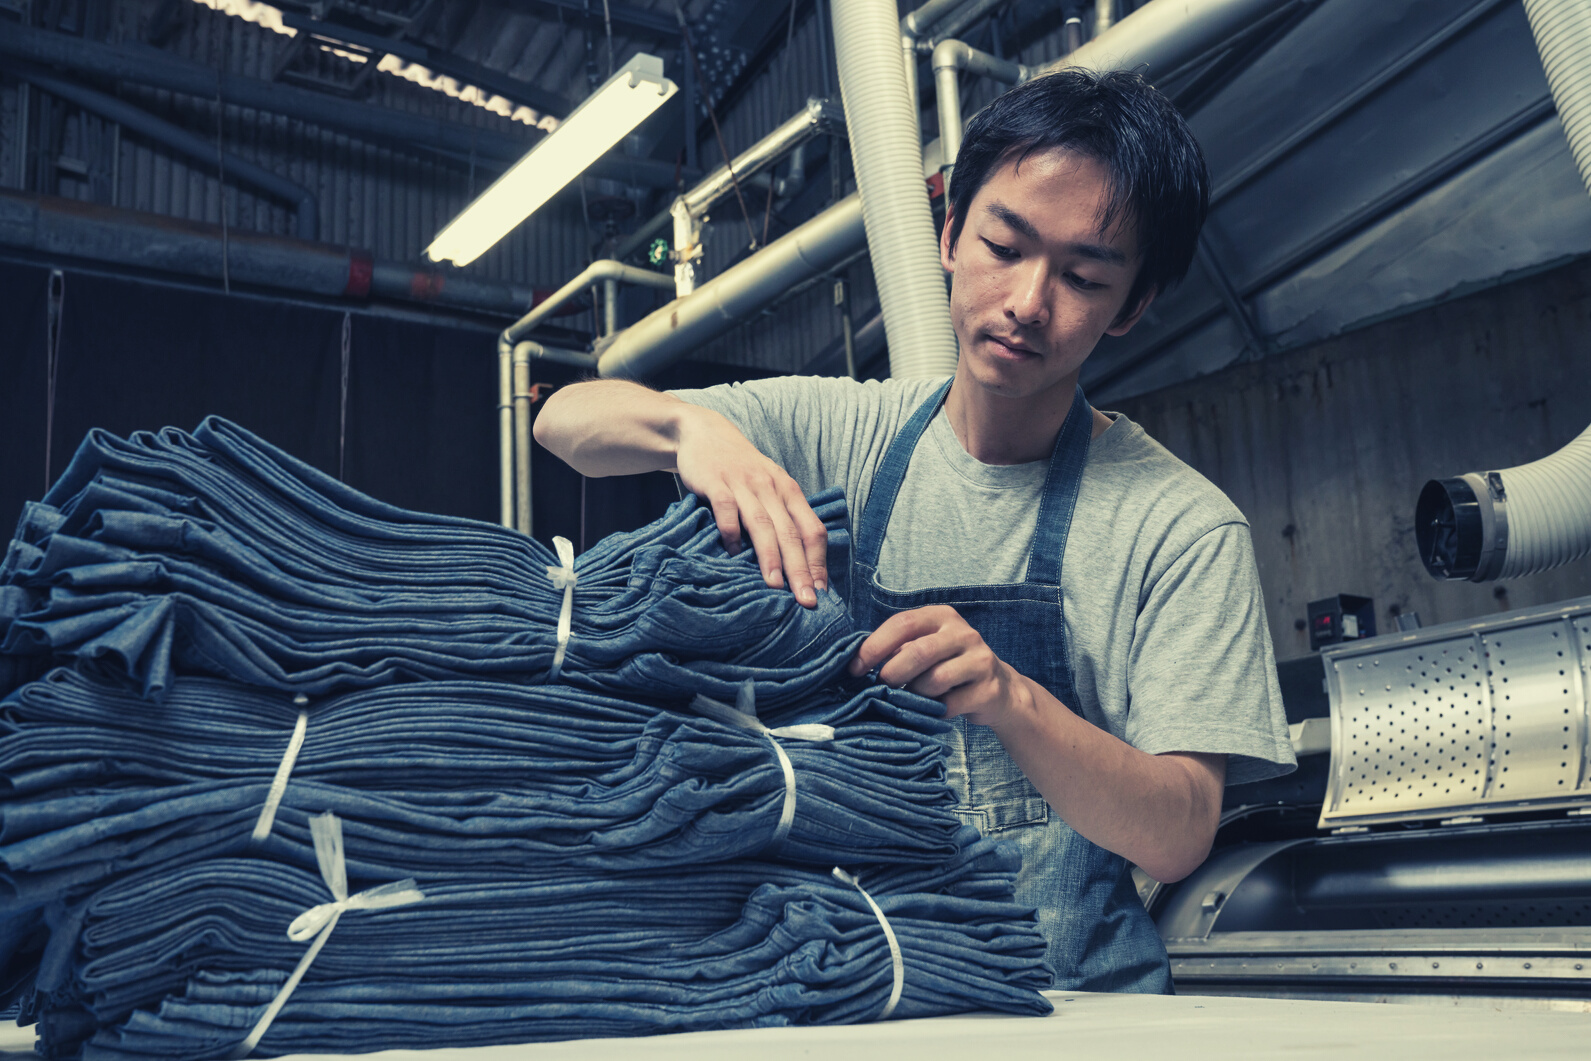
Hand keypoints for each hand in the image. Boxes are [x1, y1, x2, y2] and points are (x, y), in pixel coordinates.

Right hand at [673, 406, 827, 607]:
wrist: (705, 433)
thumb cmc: (742, 469)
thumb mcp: (769, 486)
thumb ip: (782, 516)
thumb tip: (797, 564)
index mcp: (789, 491)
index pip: (812, 529)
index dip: (818, 561)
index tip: (821, 591)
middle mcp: (771, 487)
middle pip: (791, 533)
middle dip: (801, 569)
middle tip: (807, 600)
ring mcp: (744, 484)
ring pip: (763, 525)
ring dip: (771, 557)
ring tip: (775, 586)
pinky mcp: (717, 483)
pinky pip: (727, 511)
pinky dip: (731, 534)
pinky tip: (732, 555)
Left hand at [846, 605, 1029, 725]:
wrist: (999, 690)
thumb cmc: (949, 666)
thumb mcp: (926, 648)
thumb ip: (898, 649)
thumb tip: (857, 664)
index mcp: (941, 616)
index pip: (902, 623)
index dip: (874, 646)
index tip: (855, 669)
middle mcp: (963, 633)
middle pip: (918, 651)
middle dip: (892, 673)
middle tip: (881, 688)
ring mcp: (980, 660)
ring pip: (934, 680)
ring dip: (914, 695)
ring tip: (911, 699)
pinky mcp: (988, 689)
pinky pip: (950, 704)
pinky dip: (934, 712)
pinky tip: (933, 711)